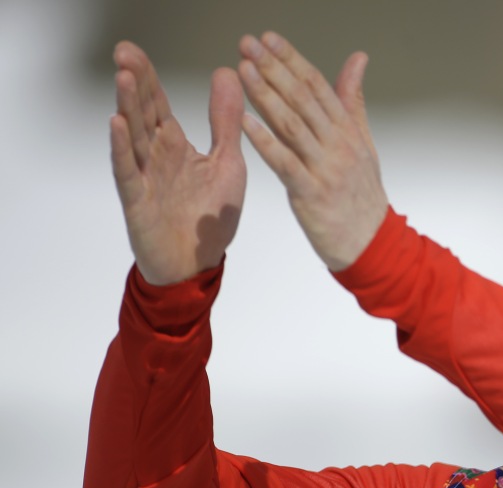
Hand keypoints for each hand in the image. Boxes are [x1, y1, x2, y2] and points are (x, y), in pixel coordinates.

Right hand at [110, 41, 246, 285]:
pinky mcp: (138, 201)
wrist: (199, 264)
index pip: (157, 105)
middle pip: (142, 114)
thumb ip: (225, 122)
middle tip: (124, 52)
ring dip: (127, 107)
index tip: (133, 50)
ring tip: (123, 78)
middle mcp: (155, 157)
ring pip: (133, 137)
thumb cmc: (210, 216)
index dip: (147, 78)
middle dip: (134, 83)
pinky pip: (128, 172)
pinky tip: (116, 126)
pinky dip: (122, 149)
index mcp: (175, 146)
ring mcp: (144, 178)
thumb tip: (227, 74)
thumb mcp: (227, 163)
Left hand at [238, 32, 387, 271]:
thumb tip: (358, 59)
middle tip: (247, 45)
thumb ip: (353, 101)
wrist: (373, 244)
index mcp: (348, 131)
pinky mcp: (311, 194)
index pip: (318, 86)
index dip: (292, 59)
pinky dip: (265, 142)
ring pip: (293, 126)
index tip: (268, 38)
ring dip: (266, 96)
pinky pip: (286, 164)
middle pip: (303, 99)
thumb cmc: (363, 196)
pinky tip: (246, 122)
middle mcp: (338, 145)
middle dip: (273, 69)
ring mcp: (326, 169)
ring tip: (243, 71)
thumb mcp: (364, 144)